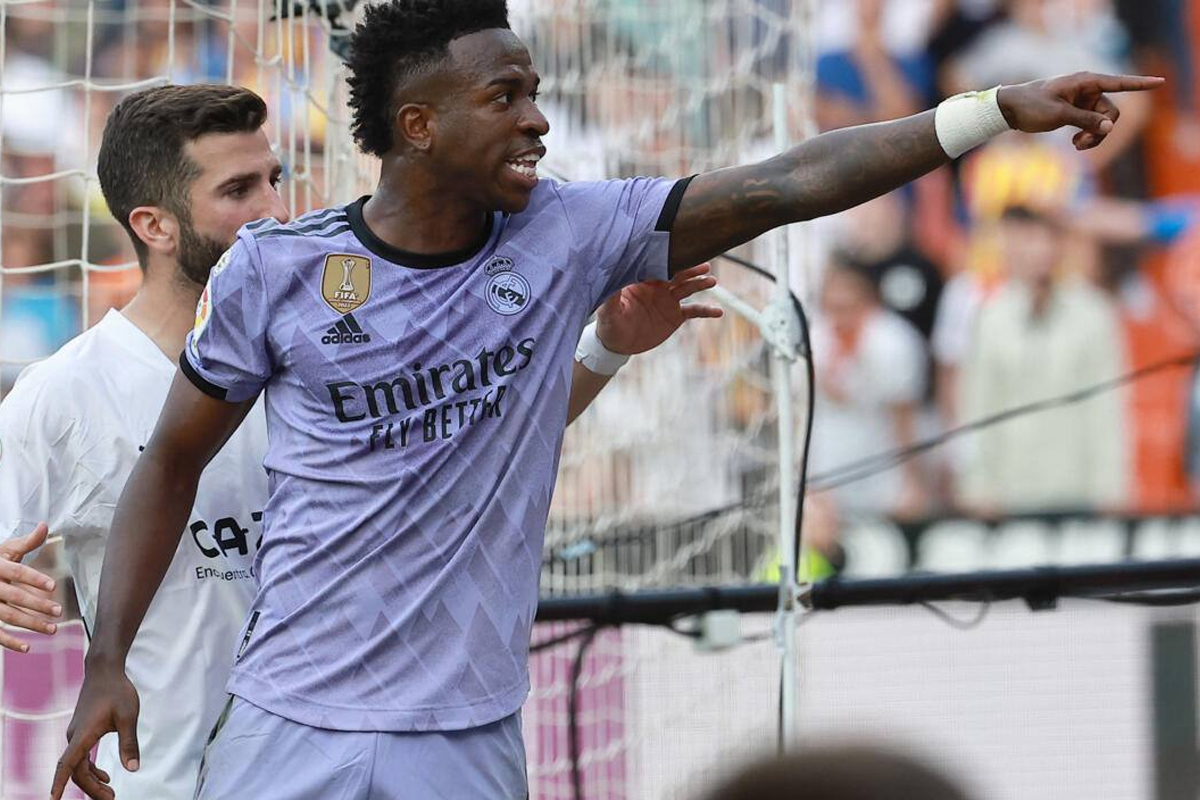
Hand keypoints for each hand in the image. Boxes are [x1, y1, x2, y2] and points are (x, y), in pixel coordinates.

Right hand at [0, 522, 61, 651]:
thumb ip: (26, 542)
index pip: (17, 572)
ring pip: (7, 616)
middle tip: (59, 611)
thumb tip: (45, 526)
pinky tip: (27, 647)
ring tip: (52, 629)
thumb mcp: (4, 549)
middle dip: (37, 605)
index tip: (52, 586)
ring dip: (30, 624)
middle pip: (15, 596)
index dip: (34, 578)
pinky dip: (10, 642)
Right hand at [51, 661, 139, 799]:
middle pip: (76, 771)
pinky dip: (90, 769)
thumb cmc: (117, 691)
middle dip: (91, 789)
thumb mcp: (128, 717)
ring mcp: (76, 734)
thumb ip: (129, 743)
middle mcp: (74, 736)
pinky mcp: (81, 731)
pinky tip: (104, 776)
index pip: (67, 766)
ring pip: (78, 765)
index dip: (59, 784)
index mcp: (83, 735)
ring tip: (109, 792)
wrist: (105, 671)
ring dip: (91, 781)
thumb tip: (133, 769)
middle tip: (111, 799)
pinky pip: (80, 757)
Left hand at [596, 263, 723, 354]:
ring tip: (711, 281)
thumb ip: (612, 294)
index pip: (659, 265)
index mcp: (643, 281)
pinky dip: (707, 311)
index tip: (681, 253)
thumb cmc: (609, 322)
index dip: (670, 260)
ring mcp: (668, 301)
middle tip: (704, 264)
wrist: (617, 343)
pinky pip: (694, 311)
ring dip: (700, 284)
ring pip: (688, 288)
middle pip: (678, 273)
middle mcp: (658, 287)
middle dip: (690, 268)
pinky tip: (719, 312)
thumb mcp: (607, 310)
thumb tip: (612, 277)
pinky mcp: (675, 316)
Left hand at [996, 72, 1164, 150]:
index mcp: (1086, 82)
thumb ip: (1085, 119)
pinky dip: (1087, 136)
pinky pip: (1092, 125)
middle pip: (1111, 112)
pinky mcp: (1076, 112)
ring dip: (1093, 137)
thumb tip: (1109, 127)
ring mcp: (1083, 101)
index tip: (1160, 82)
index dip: (1140, 84)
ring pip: (1102, 122)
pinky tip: (1075, 144)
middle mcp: (1088, 90)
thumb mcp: (1059, 114)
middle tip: (1080, 144)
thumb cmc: (1032, 105)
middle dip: (1101, 130)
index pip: (1119, 83)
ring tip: (1076, 146)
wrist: (1010, 109)